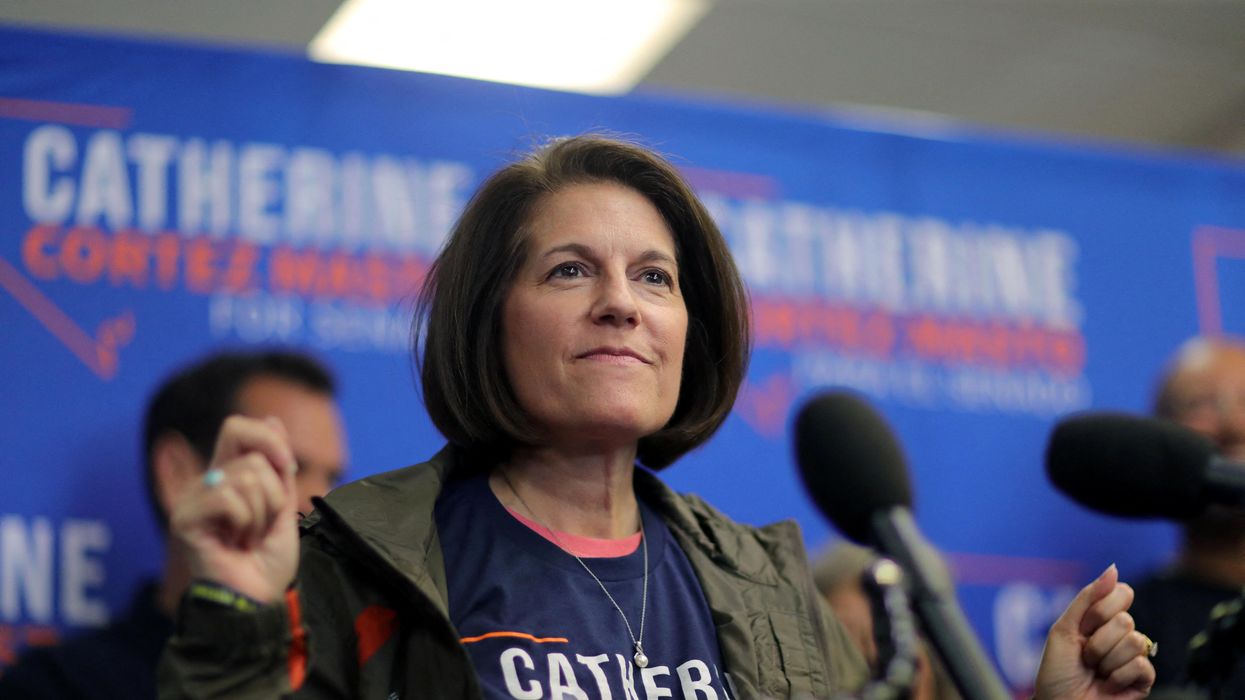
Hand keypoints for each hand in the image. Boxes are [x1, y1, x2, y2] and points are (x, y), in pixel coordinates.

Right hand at [170, 415, 300, 602]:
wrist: (257, 600)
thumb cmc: (266, 561)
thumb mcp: (283, 505)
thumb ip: (277, 466)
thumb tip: (271, 419)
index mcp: (227, 476)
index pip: (237, 427)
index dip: (269, 441)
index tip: (289, 471)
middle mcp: (206, 483)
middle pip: (249, 453)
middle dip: (273, 491)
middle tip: (263, 523)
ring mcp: (192, 500)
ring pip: (246, 477)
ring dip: (262, 513)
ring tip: (248, 537)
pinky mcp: (184, 518)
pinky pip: (228, 498)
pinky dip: (245, 522)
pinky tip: (234, 542)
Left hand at [1034, 564, 1154, 699]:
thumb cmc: (1056, 671)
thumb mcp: (1064, 628)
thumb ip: (1087, 598)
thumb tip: (1114, 568)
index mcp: (1102, 619)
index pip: (1122, 593)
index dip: (1103, 608)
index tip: (1085, 625)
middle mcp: (1121, 635)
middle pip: (1126, 620)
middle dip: (1098, 641)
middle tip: (1085, 656)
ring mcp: (1134, 657)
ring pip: (1135, 641)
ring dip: (1106, 659)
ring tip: (1096, 672)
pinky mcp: (1144, 680)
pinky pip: (1142, 665)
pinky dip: (1118, 676)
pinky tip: (1109, 684)